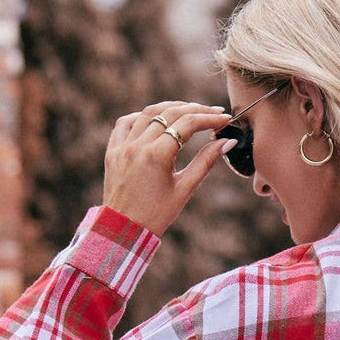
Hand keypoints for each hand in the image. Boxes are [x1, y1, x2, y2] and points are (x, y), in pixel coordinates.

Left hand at [102, 100, 236, 236]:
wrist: (123, 231)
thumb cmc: (157, 215)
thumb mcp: (185, 189)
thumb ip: (206, 162)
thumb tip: (227, 142)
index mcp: (157, 156)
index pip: (187, 124)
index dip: (209, 118)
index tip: (224, 119)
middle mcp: (138, 146)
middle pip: (169, 113)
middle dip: (194, 109)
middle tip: (212, 112)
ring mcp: (122, 146)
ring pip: (147, 113)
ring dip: (170, 108)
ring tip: (188, 111)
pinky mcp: (112, 150)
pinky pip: (125, 123)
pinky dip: (142, 116)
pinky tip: (156, 119)